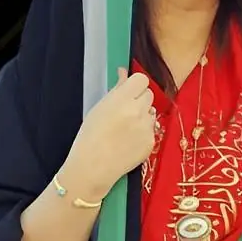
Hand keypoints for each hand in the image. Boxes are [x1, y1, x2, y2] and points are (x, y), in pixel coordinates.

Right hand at [65, 68, 155, 197]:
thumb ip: (116, 89)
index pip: (142, 80)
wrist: (92, 168)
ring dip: (143, 115)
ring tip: (126, 127)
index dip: (135, 85)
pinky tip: (129, 140)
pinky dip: (143, 132)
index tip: (129, 91)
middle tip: (126, 110)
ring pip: (152, 112)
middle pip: (149, 94)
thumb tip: (124, 72)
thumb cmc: (90, 136)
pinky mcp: (151, 142)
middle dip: (139, 99)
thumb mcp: (99, 107)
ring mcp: (147, 128)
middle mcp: (138, 111)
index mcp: (123, 100)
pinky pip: (152, 129)